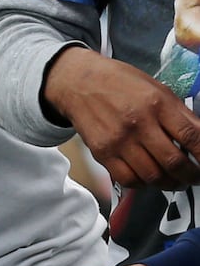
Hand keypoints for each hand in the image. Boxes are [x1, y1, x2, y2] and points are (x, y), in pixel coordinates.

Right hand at [45, 46, 199, 187]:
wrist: (77, 82)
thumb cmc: (120, 83)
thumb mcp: (156, 89)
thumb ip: (179, 114)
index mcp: (156, 103)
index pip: (192, 136)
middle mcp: (138, 122)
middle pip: (174, 162)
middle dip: (192, 175)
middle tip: (195, 176)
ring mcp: (118, 139)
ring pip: (153, 176)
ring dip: (170, 183)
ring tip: (174, 180)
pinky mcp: (102, 152)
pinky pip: (129, 179)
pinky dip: (144, 184)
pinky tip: (148, 176)